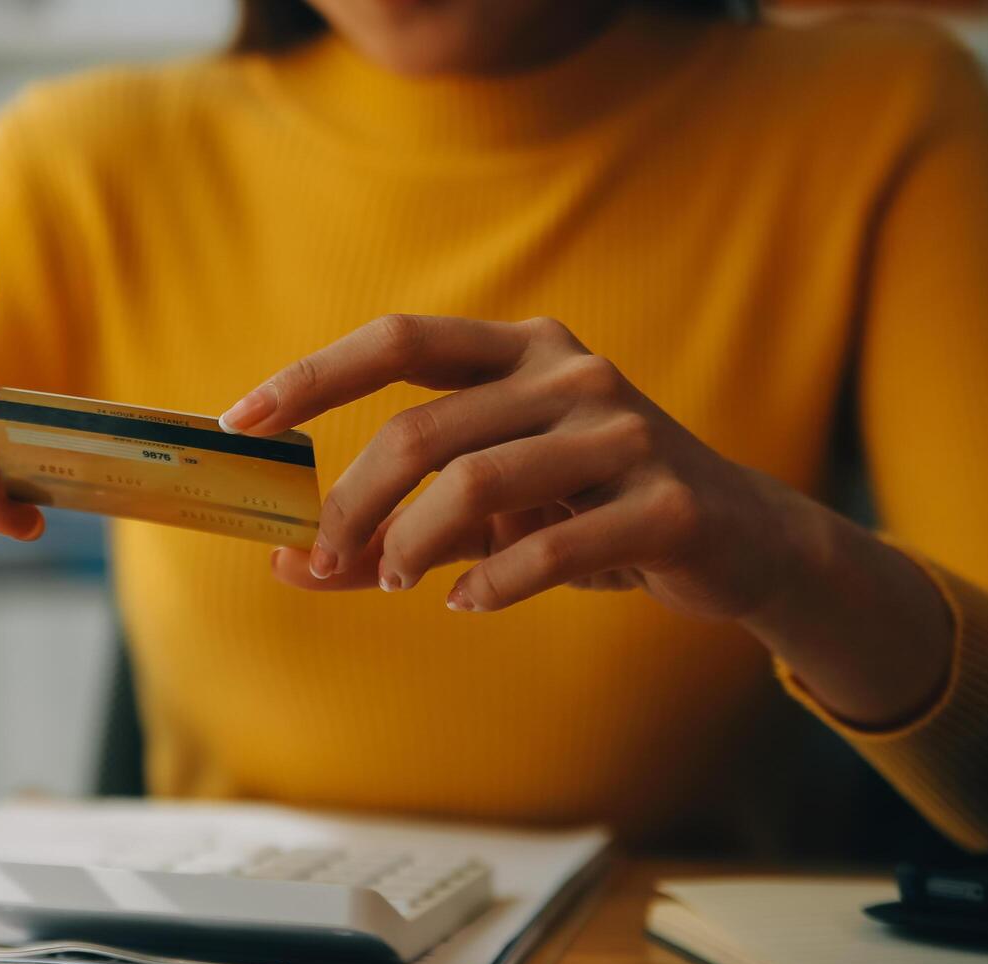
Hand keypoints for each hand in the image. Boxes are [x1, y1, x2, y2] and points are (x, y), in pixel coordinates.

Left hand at [220, 314, 807, 618]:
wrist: (744, 542)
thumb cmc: (591, 514)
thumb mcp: (487, 514)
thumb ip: (392, 532)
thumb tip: (285, 567)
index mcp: (523, 351)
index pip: (400, 338)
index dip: (314, 375)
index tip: (243, 419)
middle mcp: (573, 373)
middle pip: (421, 429)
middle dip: (352, 502)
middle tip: (320, 557)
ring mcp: (625, 432)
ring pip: (477, 484)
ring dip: (413, 547)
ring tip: (396, 582)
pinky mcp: (668, 502)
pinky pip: (549, 546)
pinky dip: (491, 583)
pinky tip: (467, 602)